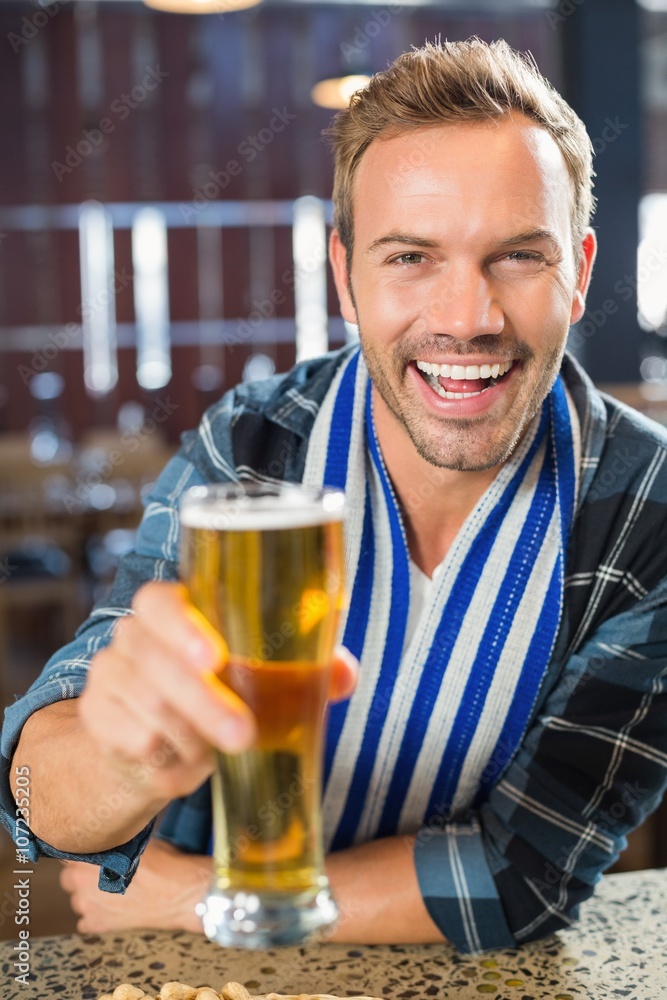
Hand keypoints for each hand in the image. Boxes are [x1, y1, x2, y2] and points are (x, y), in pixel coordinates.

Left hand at [60, 838, 209, 932]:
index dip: (81, 851)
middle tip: (104, 870)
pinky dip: (96, 915)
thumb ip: (113, 840)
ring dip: (88, 895)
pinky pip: (85, 920)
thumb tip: (107, 834)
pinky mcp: (97, 925)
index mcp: (87, 859)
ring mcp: (87, 908)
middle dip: (81, 874)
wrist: (179, 893)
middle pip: (68, 877)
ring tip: (113, 890)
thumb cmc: (162, 863)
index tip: (92, 850)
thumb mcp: (136, 840)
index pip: (68, 853)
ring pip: (77, 899)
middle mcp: (80, 884)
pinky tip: (114, 907)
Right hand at [79, 581, 357, 805]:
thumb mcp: (256, 676)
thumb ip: (301, 670)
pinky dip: (168, 761)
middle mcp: (131, 636)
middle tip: (244, 735)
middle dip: (204, 704)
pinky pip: (133, 743)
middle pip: (155, 664)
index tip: (214, 657)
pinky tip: (184, 762)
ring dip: (191, 738)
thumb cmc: (215, 691)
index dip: (183, 627)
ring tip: (217, 751)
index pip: (159, 602)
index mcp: (169, 610)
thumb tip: (343, 675)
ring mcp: (109, 677)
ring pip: (147, 711)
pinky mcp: (97, 719)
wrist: (149, 739)